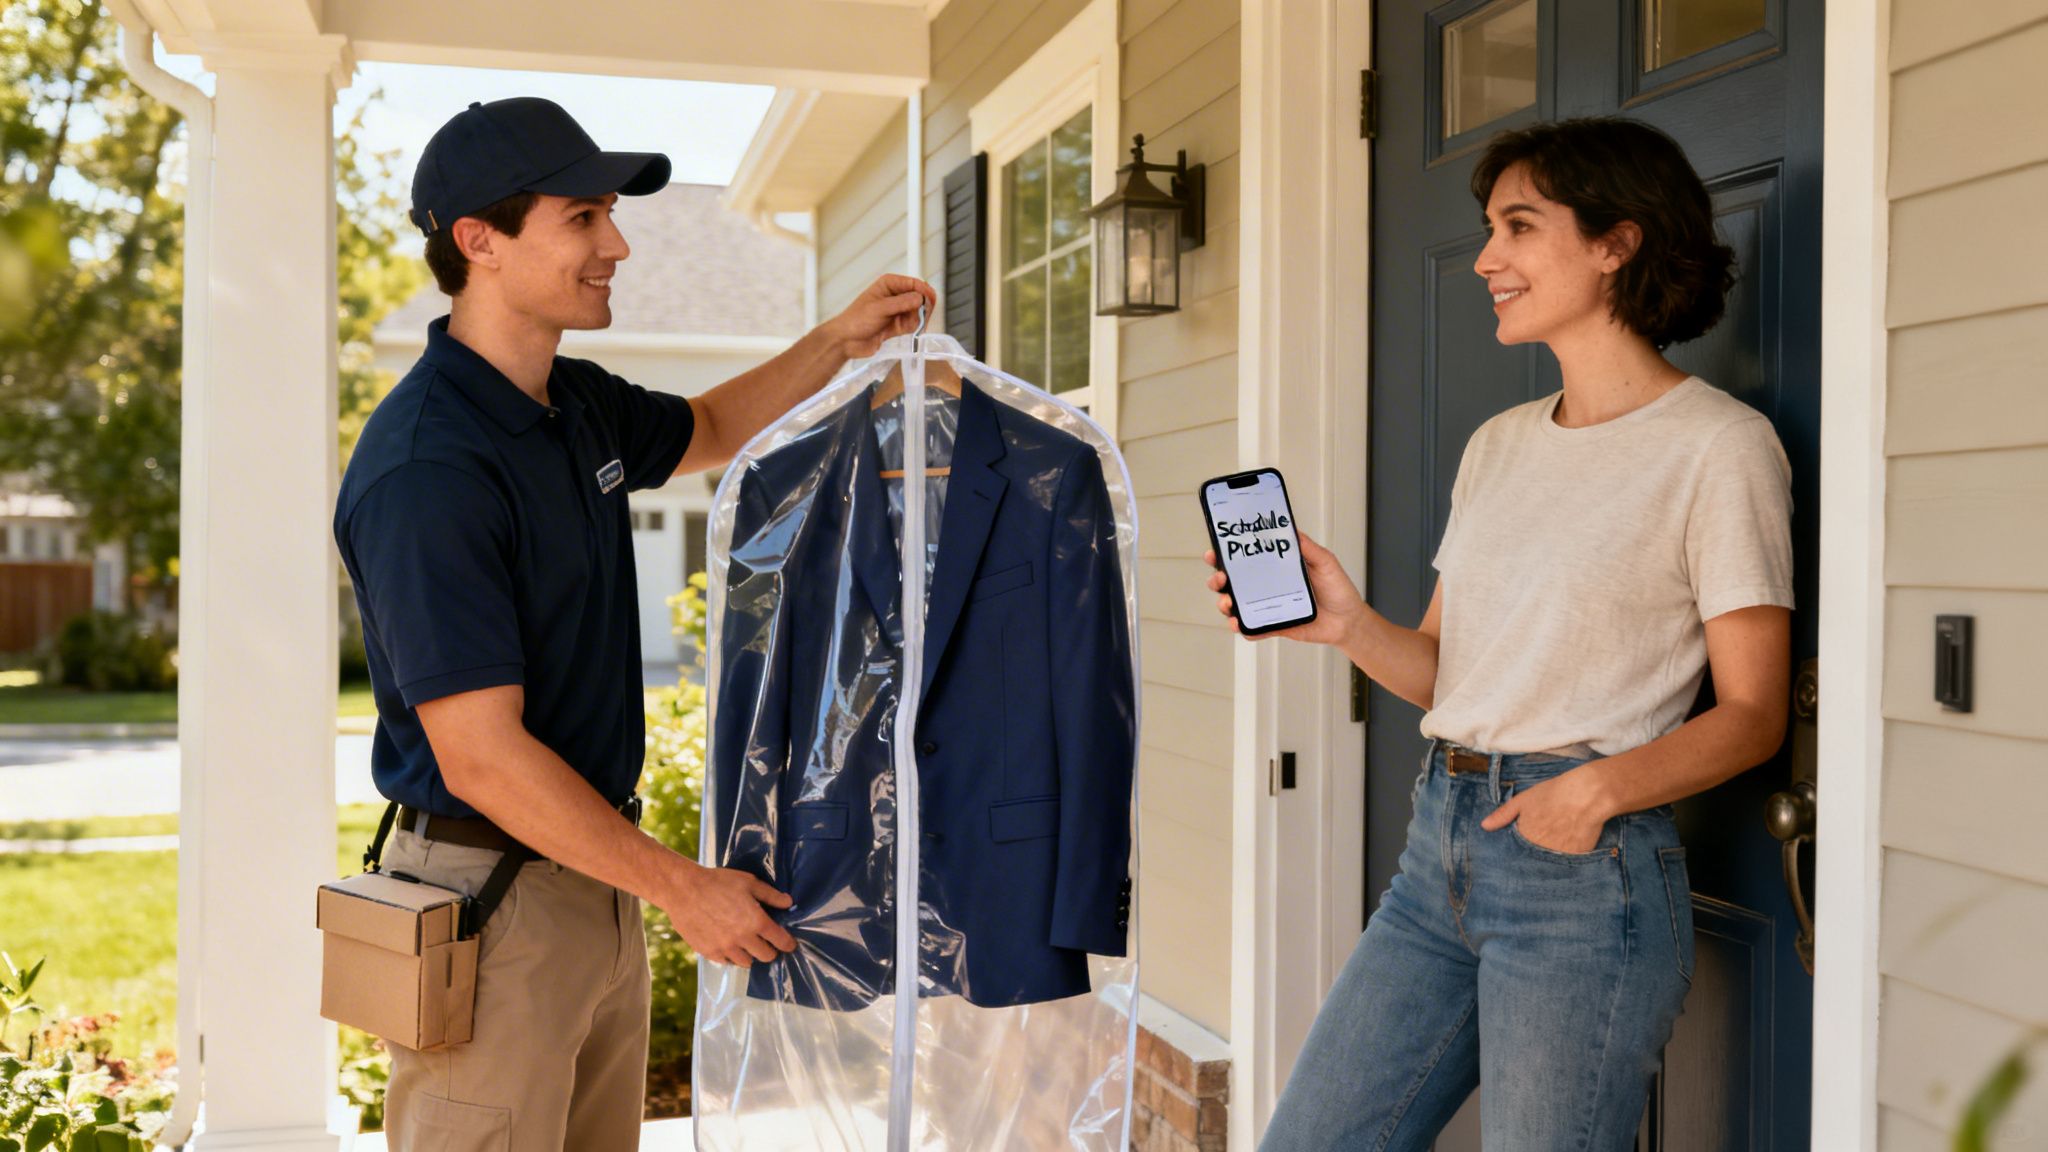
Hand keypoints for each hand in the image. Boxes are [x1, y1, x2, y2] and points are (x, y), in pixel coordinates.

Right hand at [660, 861, 796, 967]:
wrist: (683, 890)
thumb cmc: (717, 882)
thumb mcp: (748, 882)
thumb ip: (770, 895)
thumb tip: (788, 903)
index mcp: (756, 922)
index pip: (781, 941)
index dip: (788, 944)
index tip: (789, 944)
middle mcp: (743, 939)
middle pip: (766, 956)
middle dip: (770, 950)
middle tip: (766, 942)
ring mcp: (725, 948)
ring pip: (746, 962)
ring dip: (750, 954)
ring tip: (746, 944)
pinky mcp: (709, 952)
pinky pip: (726, 962)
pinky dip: (731, 956)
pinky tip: (729, 945)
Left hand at [823, 274, 938, 359]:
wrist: (846, 341)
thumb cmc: (855, 320)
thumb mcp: (880, 309)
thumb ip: (902, 303)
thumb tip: (920, 299)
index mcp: (889, 284)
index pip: (914, 283)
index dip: (924, 292)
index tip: (930, 302)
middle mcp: (895, 296)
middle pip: (920, 298)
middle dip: (922, 307)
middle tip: (921, 316)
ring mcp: (897, 311)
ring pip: (918, 312)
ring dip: (918, 319)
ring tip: (908, 325)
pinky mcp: (898, 325)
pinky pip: (913, 324)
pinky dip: (914, 328)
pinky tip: (906, 330)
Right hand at [1205, 529, 1363, 646]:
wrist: (1349, 620)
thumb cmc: (1337, 589)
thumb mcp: (1325, 562)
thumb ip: (1308, 548)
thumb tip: (1290, 531)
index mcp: (1274, 568)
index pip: (1244, 560)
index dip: (1225, 555)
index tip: (1215, 551)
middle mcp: (1266, 587)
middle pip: (1232, 583)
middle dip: (1217, 580)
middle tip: (1220, 578)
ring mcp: (1268, 607)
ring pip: (1236, 606)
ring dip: (1224, 604)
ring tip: (1227, 603)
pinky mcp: (1274, 626)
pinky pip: (1253, 629)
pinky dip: (1243, 628)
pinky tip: (1239, 624)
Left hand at [1479, 768, 1613, 854]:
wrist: (1587, 795)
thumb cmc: (1554, 794)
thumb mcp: (1523, 800)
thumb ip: (1503, 815)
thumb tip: (1484, 826)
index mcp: (1523, 836)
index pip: (1513, 852)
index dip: (1515, 851)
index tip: (1517, 850)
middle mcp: (1538, 850)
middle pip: (1529, 860)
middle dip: (1529, 857)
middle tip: (1536, 849)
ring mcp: (1556, 856)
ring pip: (1546, 864)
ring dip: (1545, 860)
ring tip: (1552, 846)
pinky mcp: (1574, 859)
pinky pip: (1564, 864)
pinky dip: (1562, 859)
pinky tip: (1565, 847)